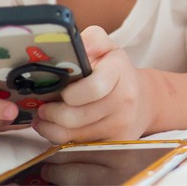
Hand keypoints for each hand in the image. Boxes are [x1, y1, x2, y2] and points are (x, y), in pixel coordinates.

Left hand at [32, 26, 152, 143]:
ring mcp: (121, 125)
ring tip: (45, 118)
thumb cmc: (117, 72)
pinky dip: (62, 139)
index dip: (69, 93)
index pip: (92, 88)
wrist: (144, 100)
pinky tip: (58, 128)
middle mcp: (124, 100)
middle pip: (76, 116)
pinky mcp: (115, 143)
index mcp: (119, 72)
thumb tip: (75, 45)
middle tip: (42, 107)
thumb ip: (92, 39)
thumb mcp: (108, 48)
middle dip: (52, 113)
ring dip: (51, 128)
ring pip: (73, 135)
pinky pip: (78, 147)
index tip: (59, 90)